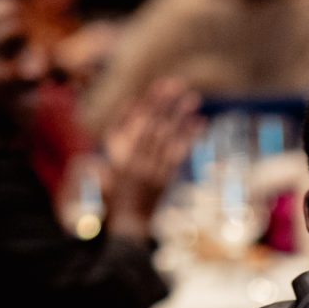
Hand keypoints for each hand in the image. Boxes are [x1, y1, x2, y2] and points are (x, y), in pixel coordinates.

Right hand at [103, 79, 202, 238]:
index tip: (152, 92)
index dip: (140, 108)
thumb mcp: (108, 168)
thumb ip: (116, 143)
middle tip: (175, 84)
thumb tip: (125, 116)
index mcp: (118, 158)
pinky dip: (189, 137)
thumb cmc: (115, 196)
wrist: (128, 223)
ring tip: (193, 97)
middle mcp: (135, 162)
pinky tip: (200, 122)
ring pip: (167, 137)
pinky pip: (179, 154)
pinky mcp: (166, 178)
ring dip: (180, 116)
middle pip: (151, 126)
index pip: (128, 127)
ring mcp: (152, 170)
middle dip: (162, 104)